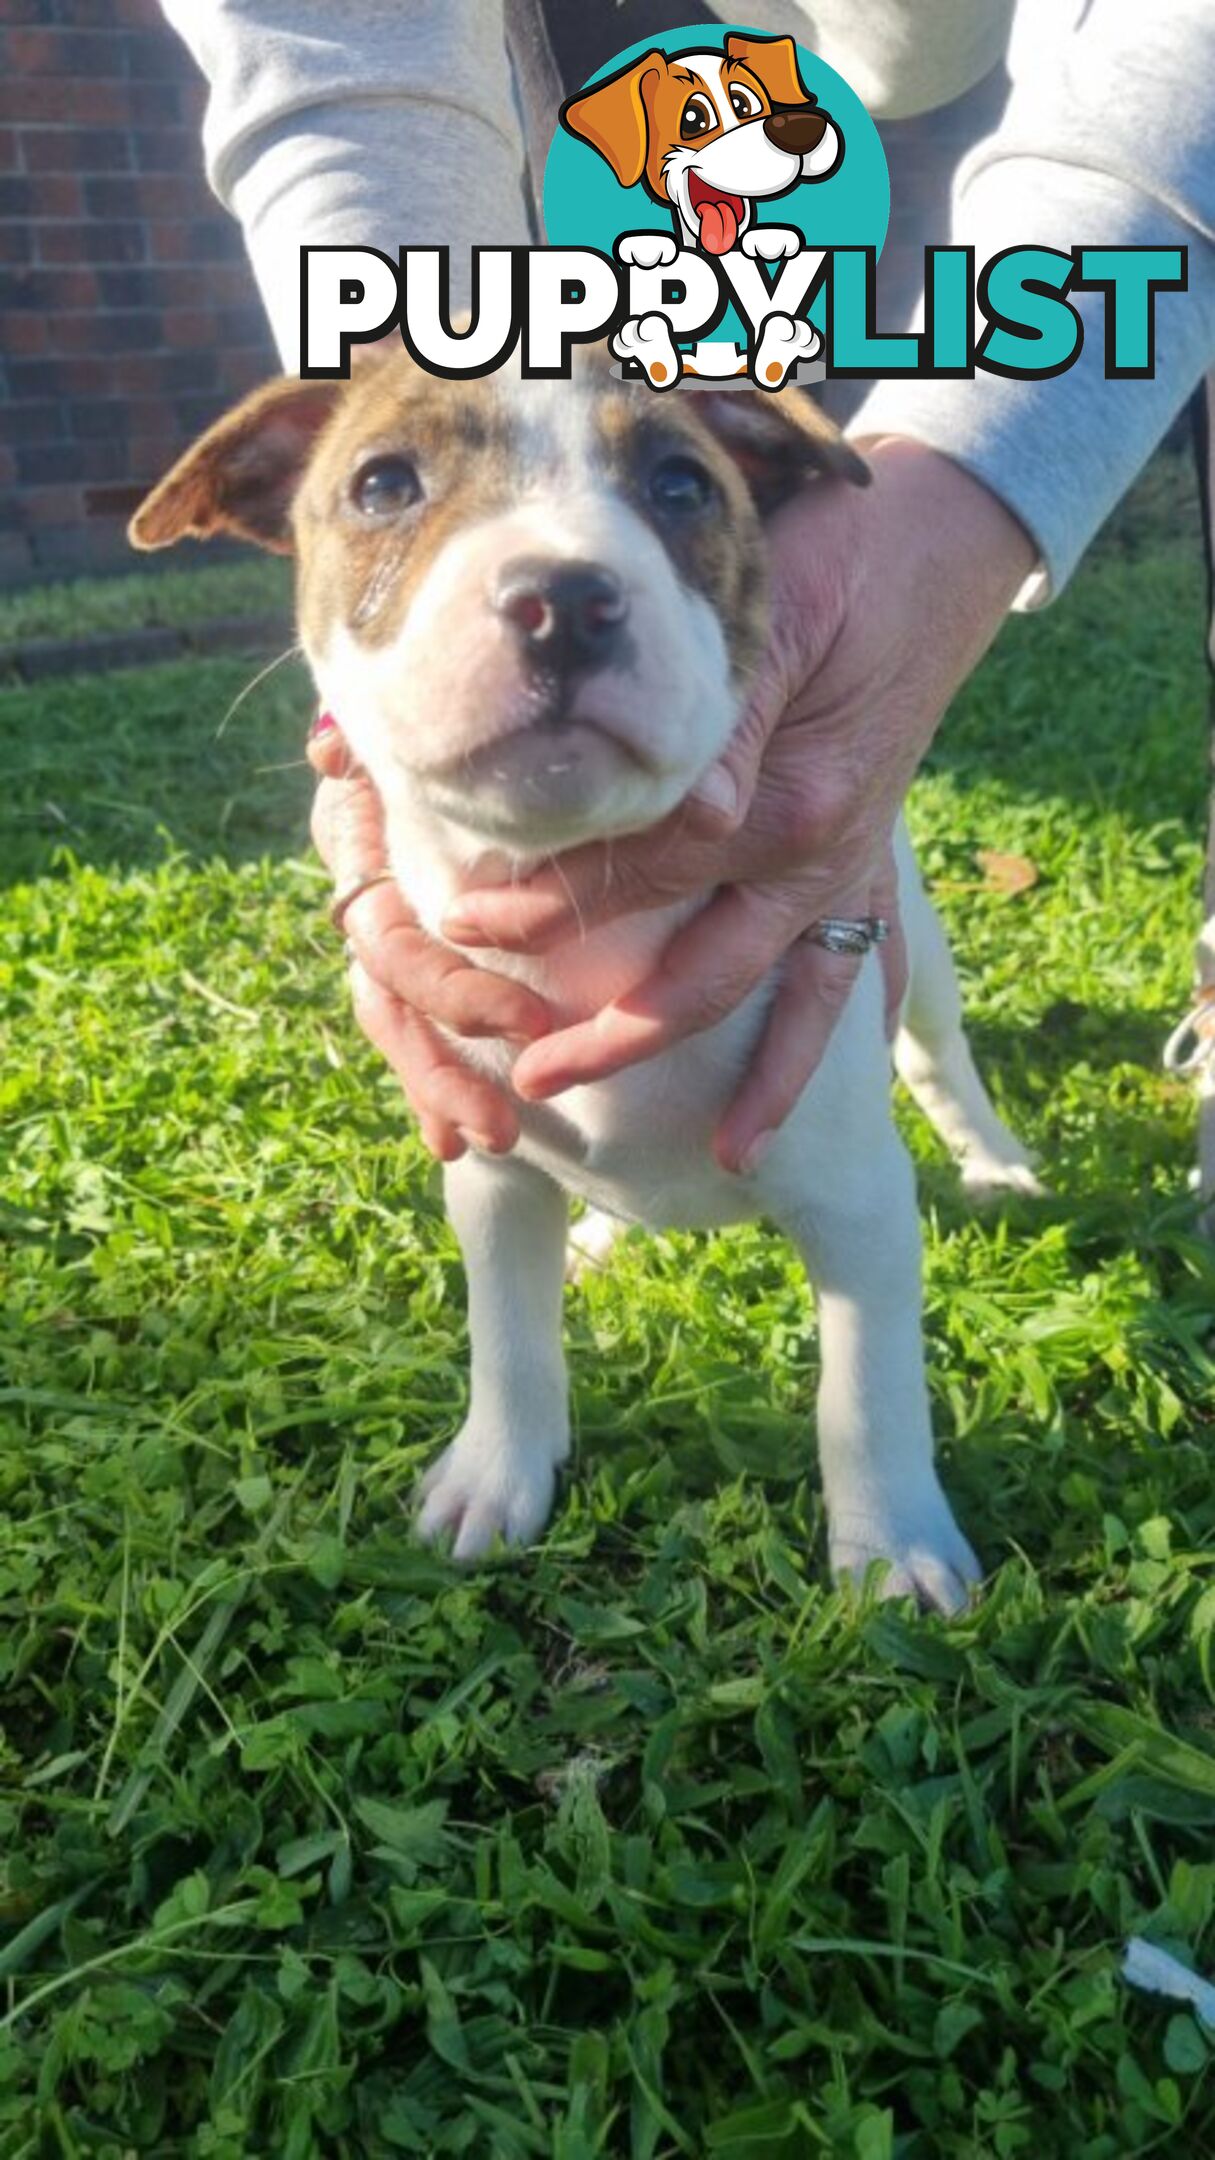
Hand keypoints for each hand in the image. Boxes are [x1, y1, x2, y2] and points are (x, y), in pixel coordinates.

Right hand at [307, 718, 550, 1160]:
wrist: (484, 697)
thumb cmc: (460, 701)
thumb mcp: (422, 719)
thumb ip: (374, 734)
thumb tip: (330, 752)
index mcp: (366, 843)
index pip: (392, 938)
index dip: (449, 986)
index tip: (524, 1020)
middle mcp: (368, 893)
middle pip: (393, 998)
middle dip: (443, 1063)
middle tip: (504, 1122)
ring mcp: (388, 927)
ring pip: (396, 1022)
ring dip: (436, 1085)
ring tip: (492, 1141)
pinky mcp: (421, 954)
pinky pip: (414, 1029)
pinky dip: (431, 1086)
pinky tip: (449, 1144)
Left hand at [439, 440, 1035, 1171]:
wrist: (930, 549)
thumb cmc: (823, 563)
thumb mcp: (763, 618)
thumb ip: (720, 724)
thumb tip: (693, 818)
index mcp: (782, 797)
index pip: (643, 874)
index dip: (547, 903)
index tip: (462, 921)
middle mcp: (822, 854)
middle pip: (704, 973)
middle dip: (612, 1030)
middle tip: (530, 1076)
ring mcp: (850, 871)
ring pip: (789, 1003)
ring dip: (751, 1081)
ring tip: (715, 1159)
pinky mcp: (868, 870)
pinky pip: (858, 979)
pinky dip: (825, 1051)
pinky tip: (779, 1123)